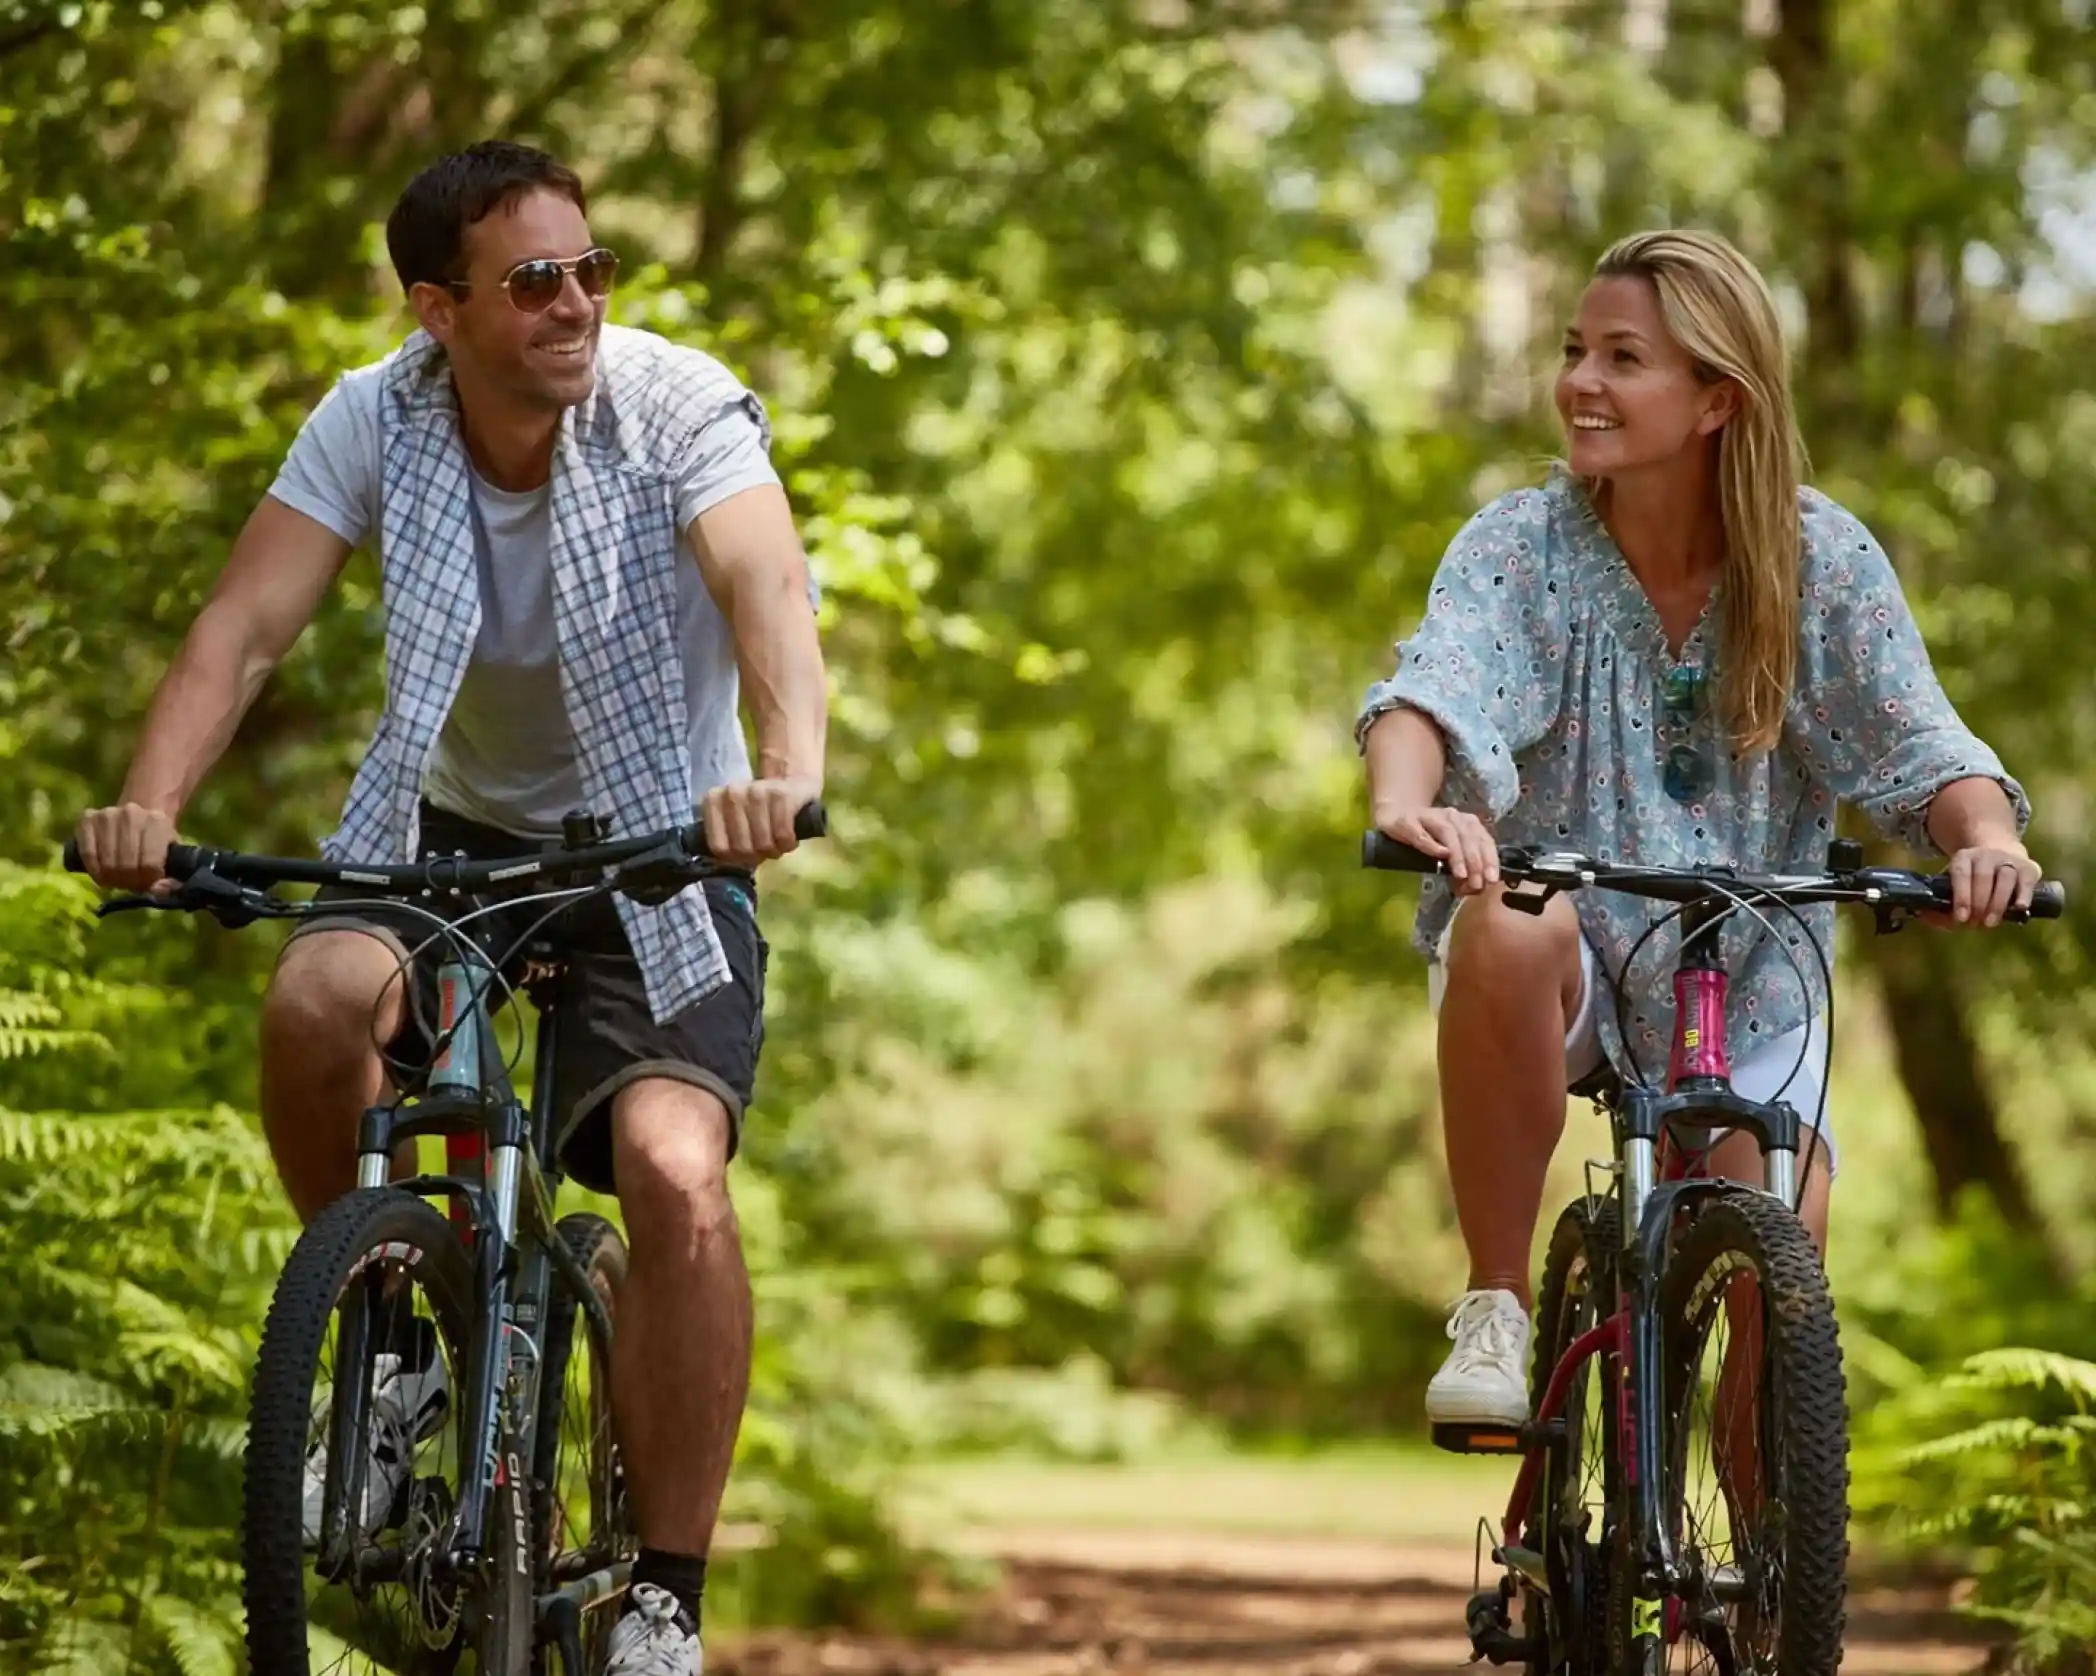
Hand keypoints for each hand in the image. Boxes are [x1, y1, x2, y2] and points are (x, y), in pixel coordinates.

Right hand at [74, 802, 180, 892]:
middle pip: (126, 865)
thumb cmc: (157, 839)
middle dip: (128, 882)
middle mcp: (131, 814)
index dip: (147, 881)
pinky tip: (101, 877)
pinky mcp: (87, 819)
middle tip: (130, 886)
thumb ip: (172, 877)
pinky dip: (94, 870)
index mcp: (158, 821)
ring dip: (111, 879)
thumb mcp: (172, 855)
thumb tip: (157, 890)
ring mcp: (107, 815)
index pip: (150, 864)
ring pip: (107, 862)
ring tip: (117, 882)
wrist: (138, 815)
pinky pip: (87, 854)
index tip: (146, 886)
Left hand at [701, 776, 820, 867]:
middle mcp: (732, 792)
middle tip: (765, 850)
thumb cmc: (760, 811)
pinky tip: (789, 839)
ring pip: (763, 843)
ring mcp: (757, 791)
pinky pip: (782, 835)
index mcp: (713, 800)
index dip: (736, 858)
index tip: (746, 854)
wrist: (791, 784)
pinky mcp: (781, 794)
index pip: (719, 847)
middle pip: (742, 848)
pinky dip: (788, 843)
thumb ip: (725, 839)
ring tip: (778, 844)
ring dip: (775, 850)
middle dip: (758, 856)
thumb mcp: (734, 822)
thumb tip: (727, 865)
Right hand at [1374, 803, 1499, 895]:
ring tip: (1461, 875)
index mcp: (1466, 822)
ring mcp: (1429, 817)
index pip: (1484, 840)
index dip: (1489, 859)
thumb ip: (1463, 866)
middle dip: (1475, 861)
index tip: (1491, 879)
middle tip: (1476, 883)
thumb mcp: (1449, 850)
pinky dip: (1431, 844)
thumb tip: (1475, 888)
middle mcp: (1451, 816)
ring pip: (1448, 833)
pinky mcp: (1407, 821)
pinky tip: (1439, 855)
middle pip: (1468, 836)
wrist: (1394, 814)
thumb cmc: (1426, 836)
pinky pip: (1421, 833)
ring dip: (1457, 855)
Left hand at [1938, 840, 2042, 929]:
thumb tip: (1927, 918)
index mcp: (1964, 858)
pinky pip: (2027, 881)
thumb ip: (1941, 902)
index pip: (1961, 874)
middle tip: (1975, 924)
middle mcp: (1986, 855)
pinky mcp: (2029, 867)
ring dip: (1998, 903)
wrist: (2001, 851)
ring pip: (2005, 878)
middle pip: (1983, 878)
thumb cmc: (1972, 877)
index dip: (1961, 896)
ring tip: (1991, 922)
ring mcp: (2009, 859)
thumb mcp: (1953, 883)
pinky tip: (2018, 909)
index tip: (1961, 917)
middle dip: (1978, 903)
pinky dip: (2023, 895)